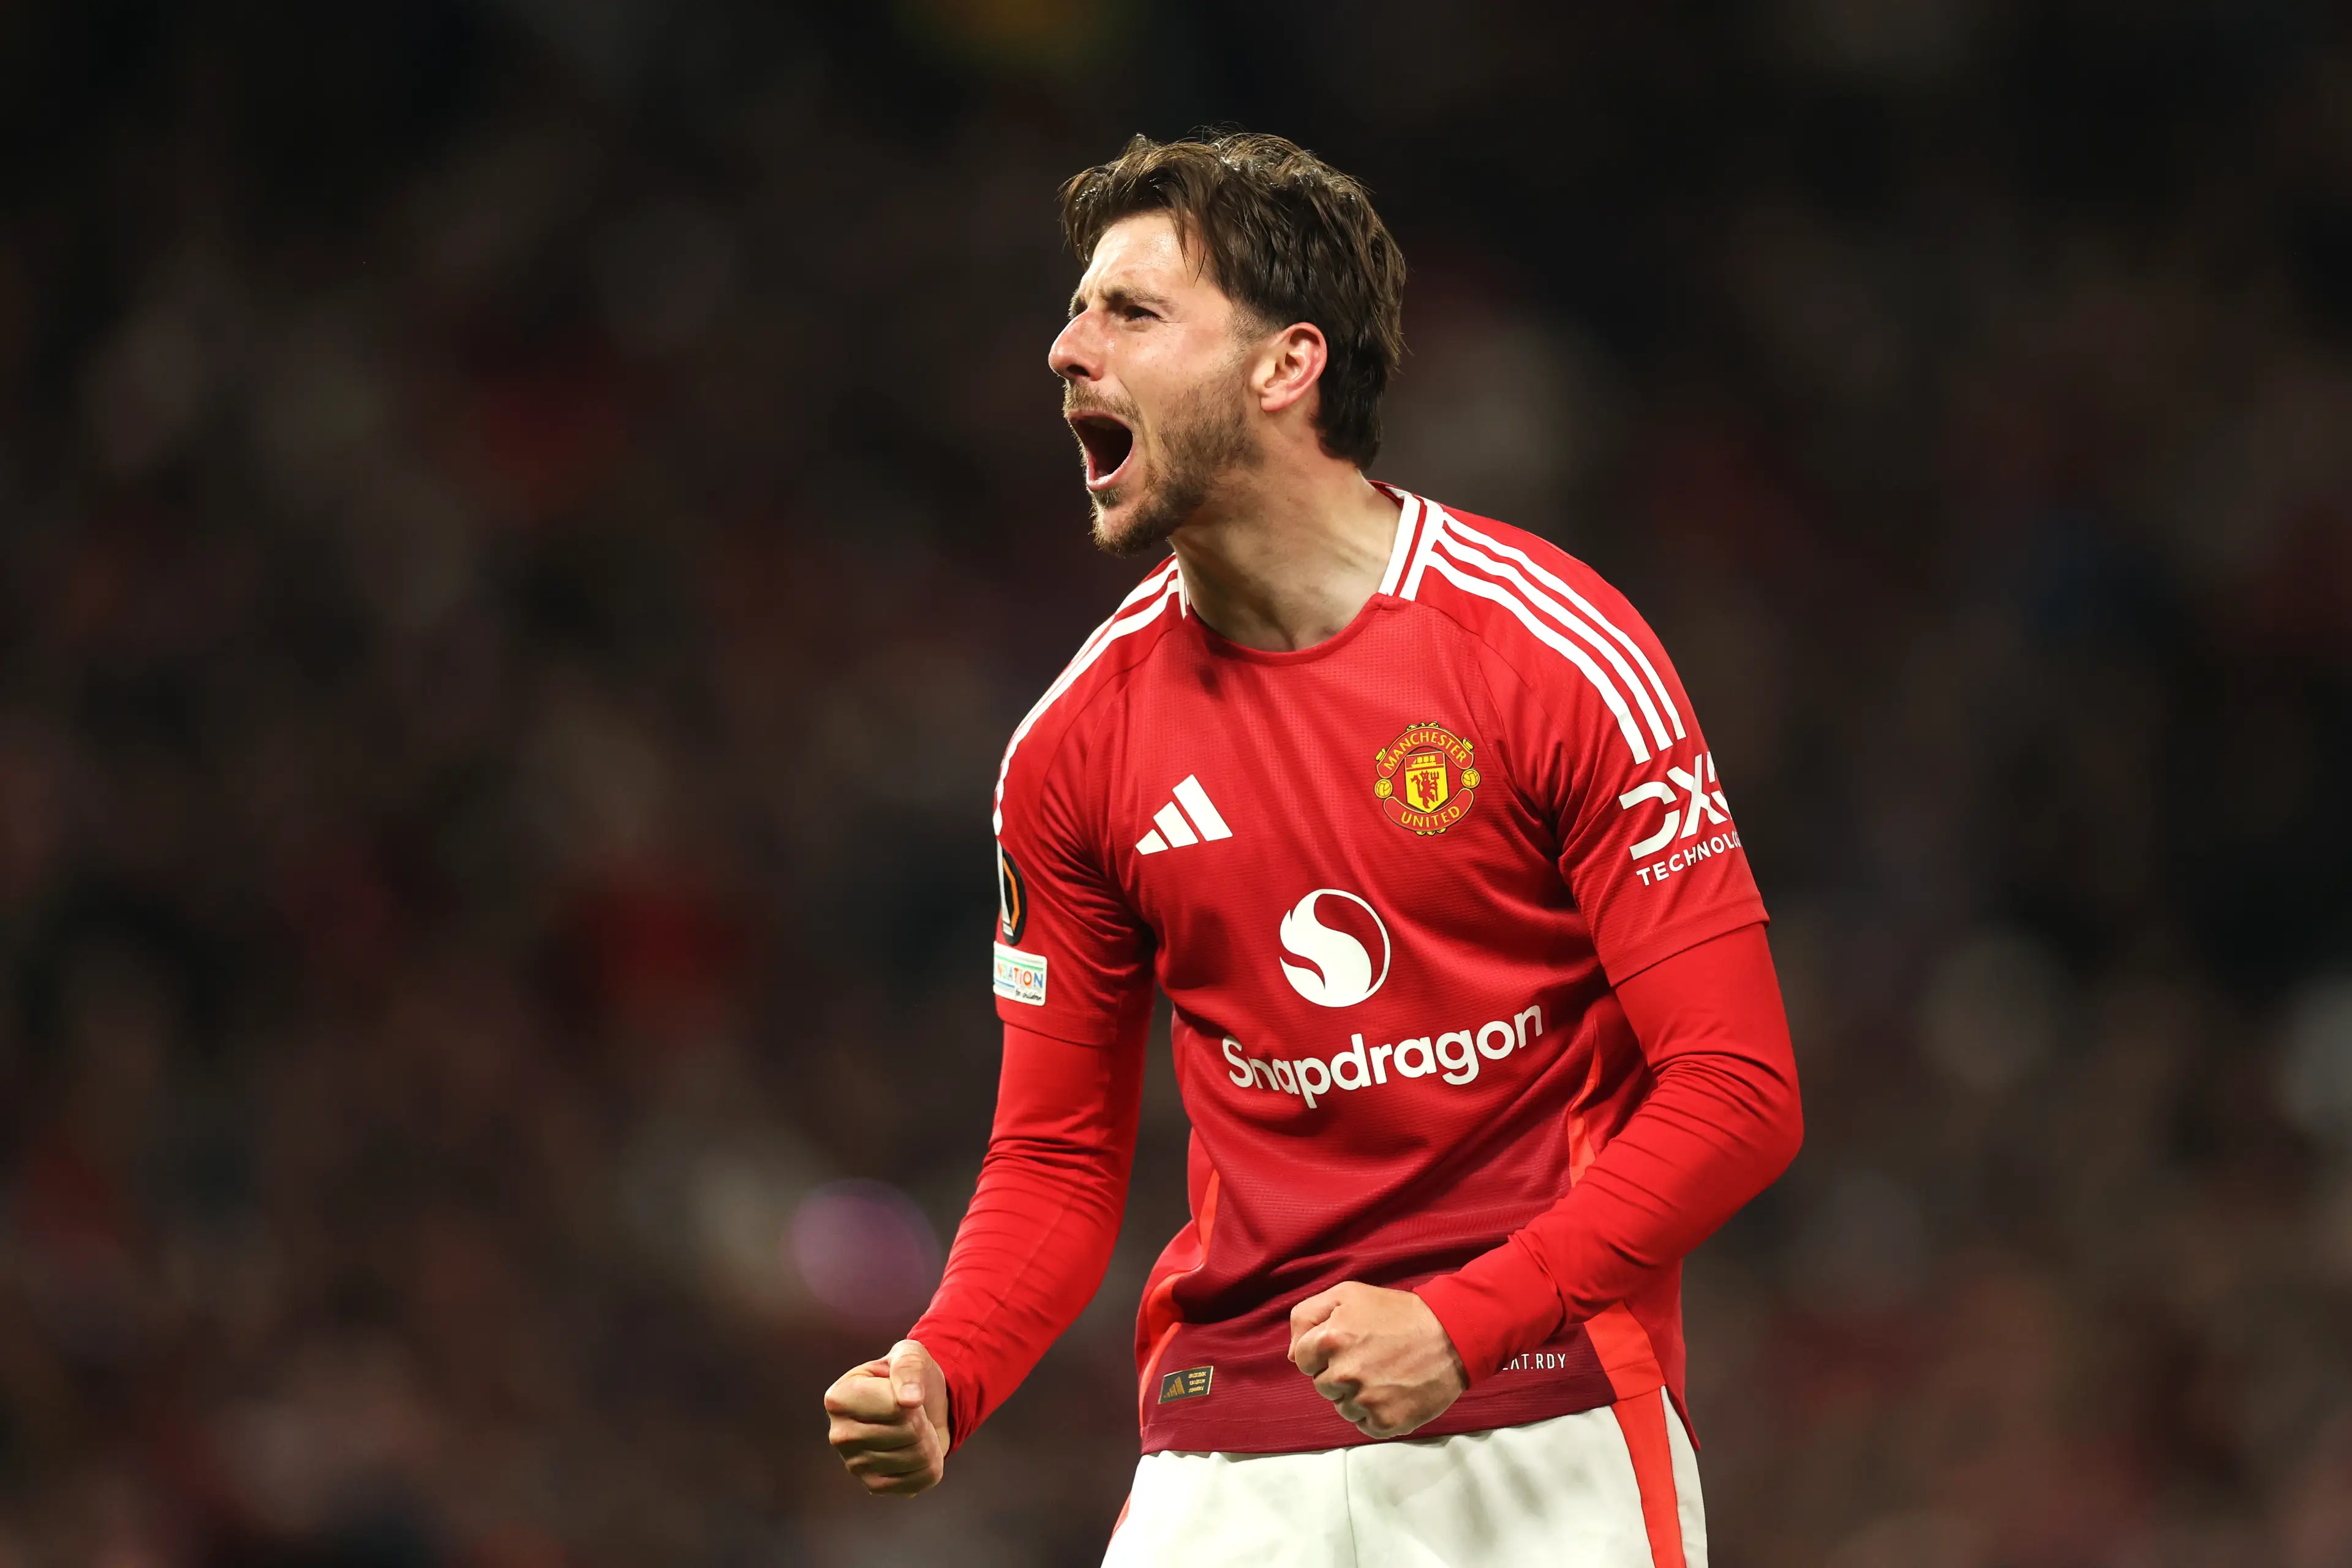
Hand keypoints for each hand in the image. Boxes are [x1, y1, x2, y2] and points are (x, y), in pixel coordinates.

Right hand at [824, 1339, 952, 1494]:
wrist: (918, 1405)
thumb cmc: (908, 1376)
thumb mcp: (910, 1355)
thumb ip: (908, 1367)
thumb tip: (909, 1400)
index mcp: (839, 1398)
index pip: (895, 1407)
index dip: (914, 1396)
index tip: (905, 1390)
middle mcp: (839, 1435)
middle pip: (908, 1433)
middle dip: (923, 1420)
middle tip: (914, 1412)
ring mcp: (854, 1464)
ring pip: (916, 1457)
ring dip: (929, 1441)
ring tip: (916, 1430)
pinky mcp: (873, 1485)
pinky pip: (919, 1480)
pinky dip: (929, 1464)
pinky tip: (916, 1451)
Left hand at [1288, 1281, 1466, 1438]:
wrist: (1452, 1335)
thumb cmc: (1399, 1313)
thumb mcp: (1347, 1294)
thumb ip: (1307, 1316)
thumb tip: (1292, 1355)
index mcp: (1331, 1339)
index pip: (1302, 1359)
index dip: (1321, 1350)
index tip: (1346, 1344)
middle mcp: (1345, 1373)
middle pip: (1322, 1384)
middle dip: (1338, 1371)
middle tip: (1369, 1357)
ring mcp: (1366, 1401)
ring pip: (1342, 1406)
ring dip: (1356, 1394)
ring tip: (1383, 1374)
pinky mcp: (1386, 1422)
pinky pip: (1364, 1425)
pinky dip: (1374, 1413)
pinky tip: (1391, 1392)